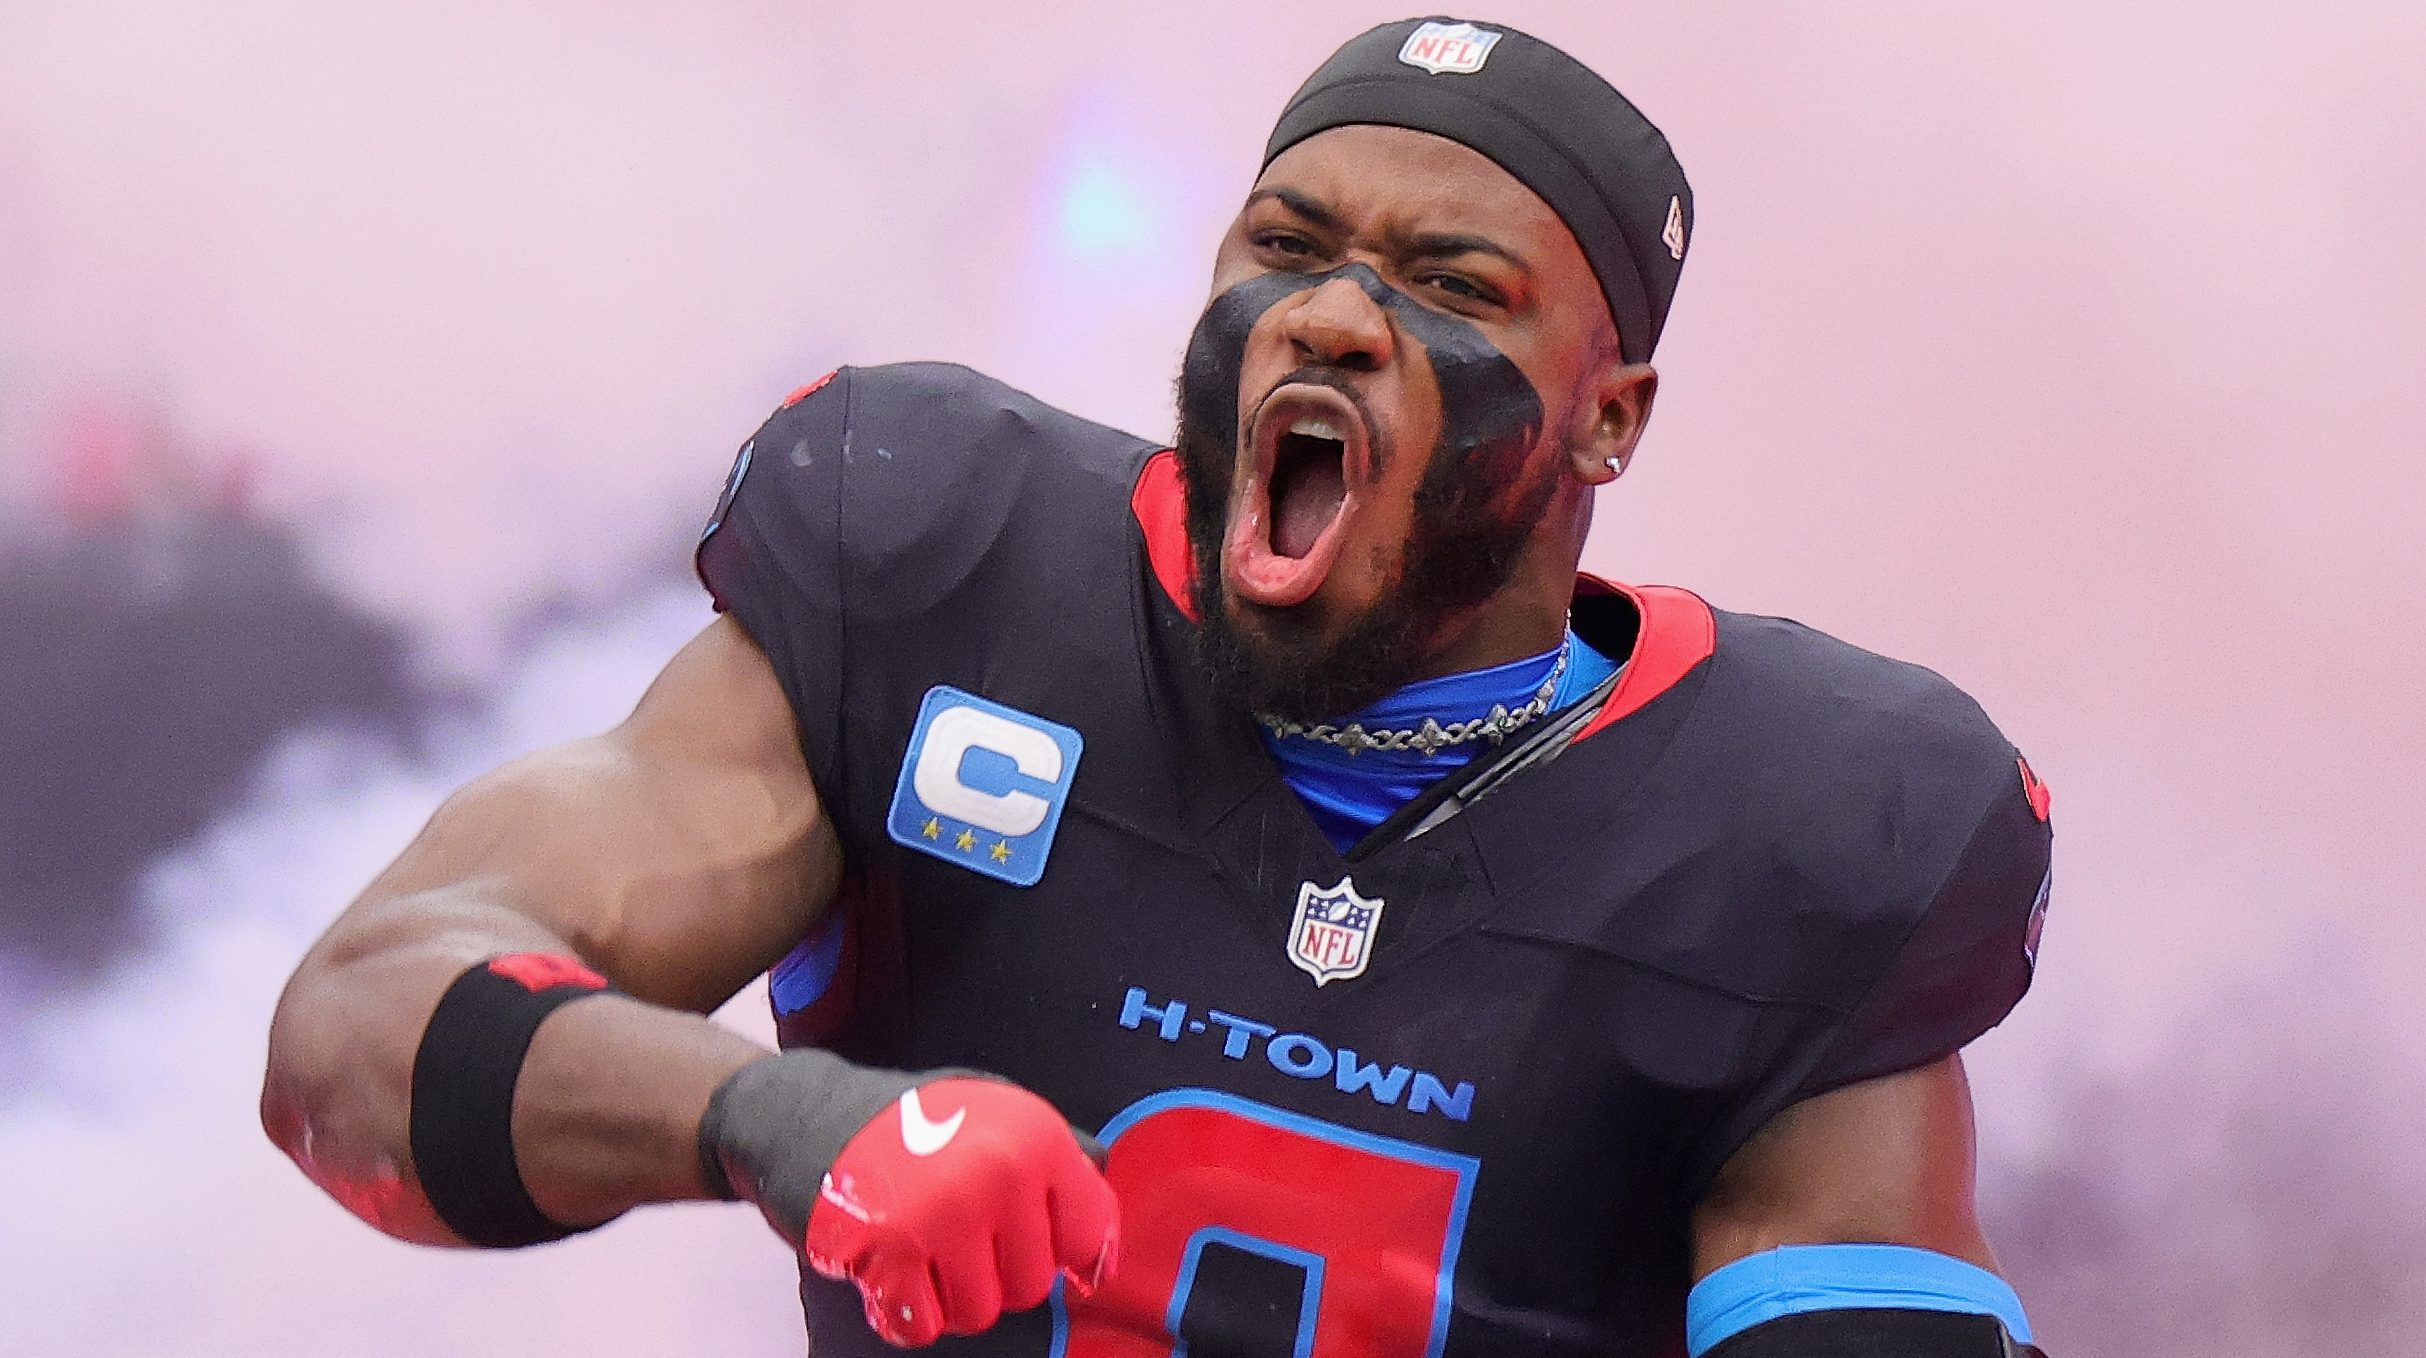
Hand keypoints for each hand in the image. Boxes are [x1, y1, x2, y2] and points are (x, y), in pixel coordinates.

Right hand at [699, 1053, 1116, 1346]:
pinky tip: (888, 1273)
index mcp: (1034, 1136)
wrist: (801, 1113)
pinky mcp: (890, 1249)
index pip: (1089, 1232)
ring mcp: (945, 1211)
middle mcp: (1000, 1171)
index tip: (1051, 1257)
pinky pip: (924, 1325)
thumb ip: (1056, 1148)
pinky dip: (905, 1312)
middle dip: (994, 1272)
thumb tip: (1108, 1193)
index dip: (1071, 1255)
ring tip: (920, 1248)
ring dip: (949, 1296)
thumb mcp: (994, 1108)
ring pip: (981, 1312)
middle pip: (1031, 1285)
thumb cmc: (909, 1119)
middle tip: (953, 1234)